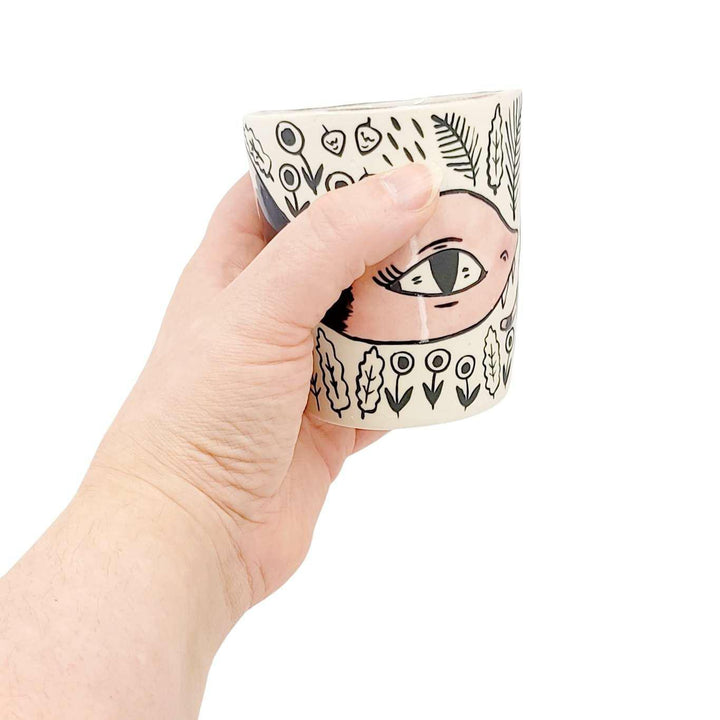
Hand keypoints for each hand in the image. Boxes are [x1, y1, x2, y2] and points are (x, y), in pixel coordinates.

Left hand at [87, 162, 440, 615]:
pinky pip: (387, 388)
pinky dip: (418, 376)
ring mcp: (302, 372)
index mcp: (233, 272)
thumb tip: (411, 184)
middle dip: (390, 237)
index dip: (326, 166)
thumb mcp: (260, 309)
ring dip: (413, 308)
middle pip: (339, 257)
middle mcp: (268, 316)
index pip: (278, 195)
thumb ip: (331, 242)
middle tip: (453, 210)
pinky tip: (455, 359)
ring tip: (469, 275)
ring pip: (370, 324)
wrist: (191, 539)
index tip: (387, 148)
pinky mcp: (331, 425)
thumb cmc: (200, 415)